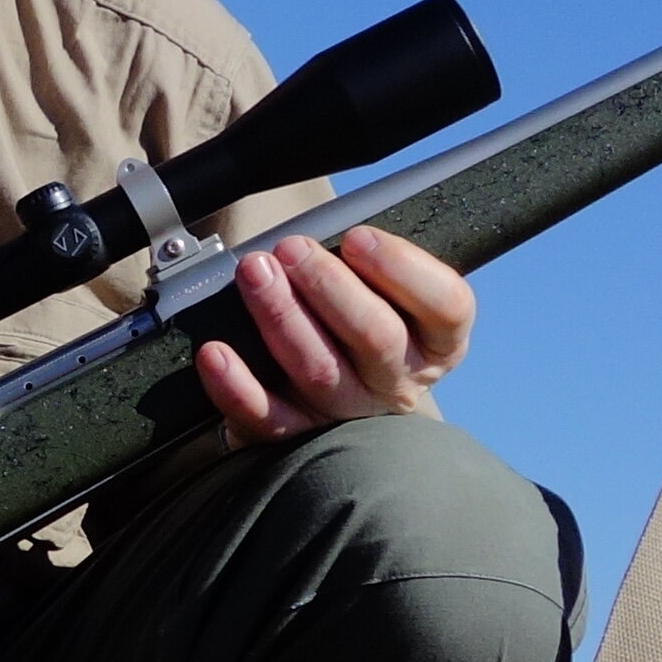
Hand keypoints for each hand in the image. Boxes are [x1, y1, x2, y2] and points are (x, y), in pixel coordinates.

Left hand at [196, 226, 474, 439]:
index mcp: (438, 340)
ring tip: (254, 273)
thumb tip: (324, 228)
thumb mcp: (386, 287)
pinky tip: (216, 353)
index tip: (358, 237)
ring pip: (320, 370)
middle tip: (291, 248)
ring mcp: (350, 411)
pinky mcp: (300, 434)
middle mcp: (399, 379)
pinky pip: (269, 418)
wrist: (337, 387)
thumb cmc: (361, 315)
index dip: (402, 269)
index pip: (446, 306)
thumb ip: (369, 260)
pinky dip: (238, 387)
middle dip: (328, 285)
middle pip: (376, 336)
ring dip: (282, 317)